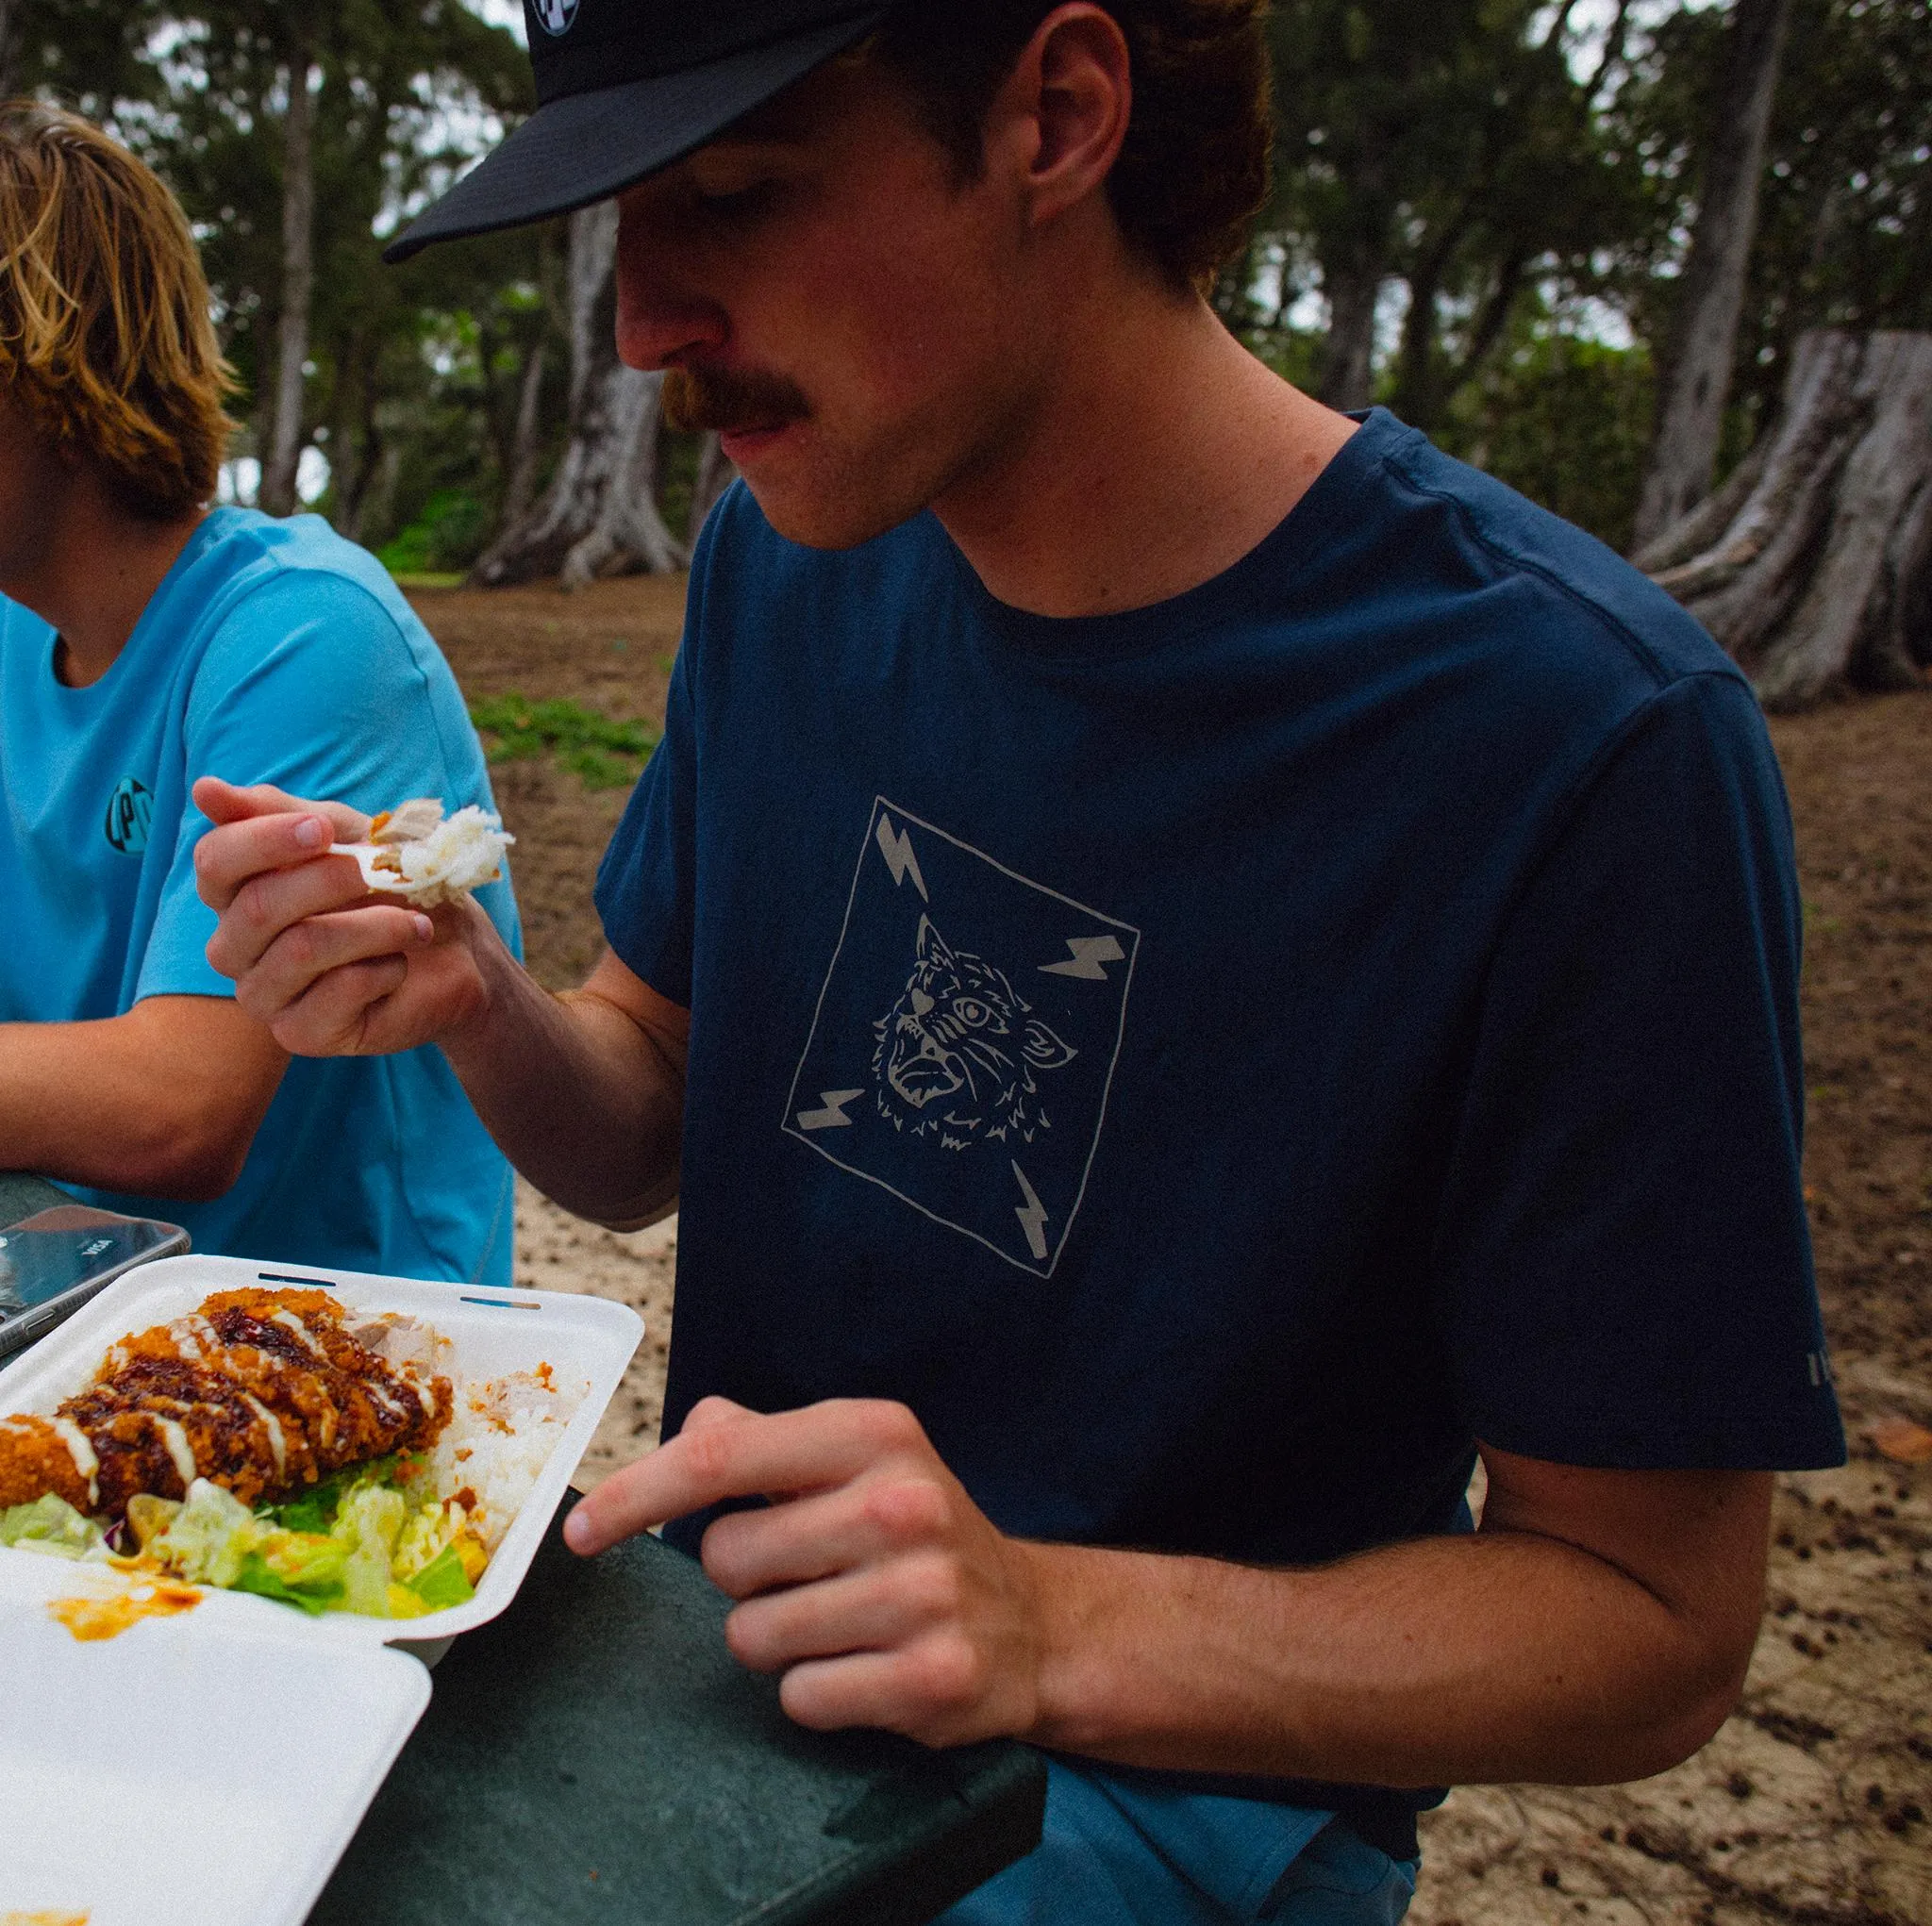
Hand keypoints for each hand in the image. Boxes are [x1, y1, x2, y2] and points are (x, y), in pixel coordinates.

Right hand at [192, 775, 495, 1057]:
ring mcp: (264, 994)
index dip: (267, 840)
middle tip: (382, 874)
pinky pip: (337, 992)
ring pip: (302, 949)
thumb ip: (277, 813)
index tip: (325, 828)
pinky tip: (399, 965)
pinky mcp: (302, 1033)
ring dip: (374, 927)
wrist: (455, 951)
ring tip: (414, 924)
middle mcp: (234, 947)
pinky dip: (384, 969)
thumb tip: (203, 790)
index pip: (216, 861)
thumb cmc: (391, 884)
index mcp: (234, 894)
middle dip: (332, 881)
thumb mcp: (343, 834)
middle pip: (258, 906)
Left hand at [566, 1397, 1047, 1748]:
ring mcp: (922, 1593)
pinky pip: (800, 1698)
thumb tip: (694, 1424)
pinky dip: (815, 1692)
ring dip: (776, 1639)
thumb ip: (764, 1440)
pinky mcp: (930, 1678)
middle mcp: (902, 1504)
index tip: (582, 1531)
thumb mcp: (856, 1461)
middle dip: (744, 1577)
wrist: (1032, 1623)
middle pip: (726, 1557)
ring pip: (753, 1636)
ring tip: (840, 1623)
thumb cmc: (916, 1533)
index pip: (720, 1455)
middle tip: (808, 1573)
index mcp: (873, 1434)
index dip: (636, 1493)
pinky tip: (865, 1668)